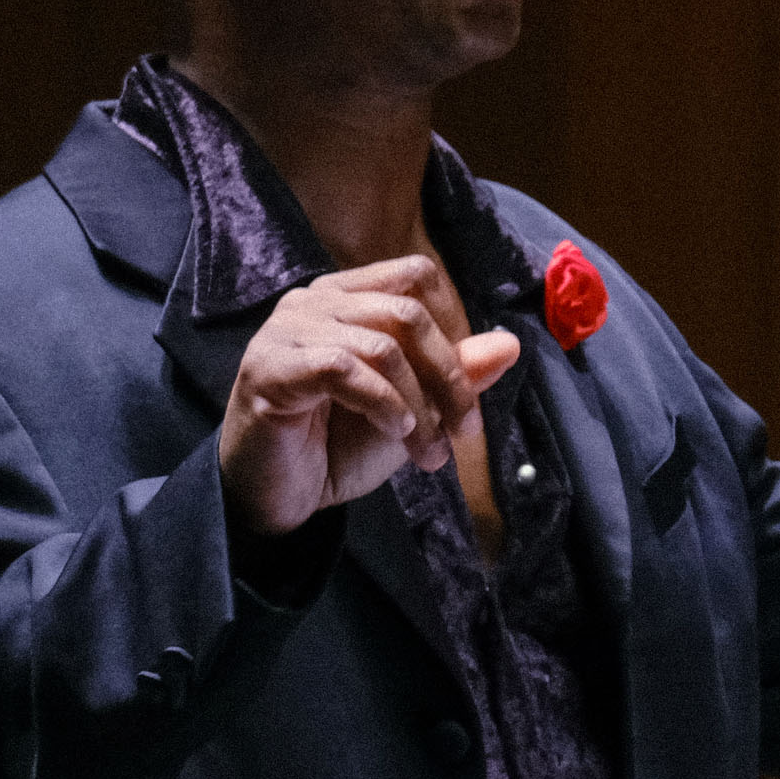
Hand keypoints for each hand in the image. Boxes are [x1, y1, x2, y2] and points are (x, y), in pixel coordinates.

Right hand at [221, 255, 522, 535]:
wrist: (278, 499)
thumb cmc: (337, 448)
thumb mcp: (413, 409)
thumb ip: (454, 375)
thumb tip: (510, 344)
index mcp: (347, 297)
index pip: (416, 278)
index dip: (454, 330)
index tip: (467, 392)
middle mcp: (314, 301)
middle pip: (407, 311)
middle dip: (449, 377)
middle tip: (462, 433)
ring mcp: (286, 329)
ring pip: (382, 345)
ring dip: (419, 406)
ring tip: (426, 452)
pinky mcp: (269, 367)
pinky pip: (344, 368)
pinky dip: (383, 403)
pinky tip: (394, 432)